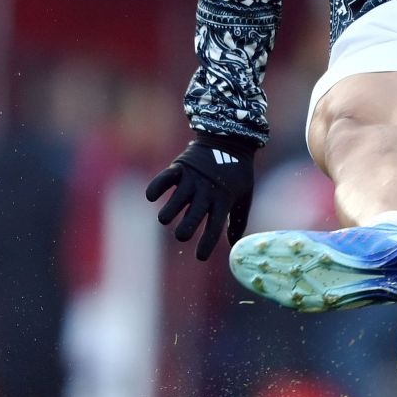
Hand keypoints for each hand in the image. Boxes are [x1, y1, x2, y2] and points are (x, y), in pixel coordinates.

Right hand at [145, 134, 257, 258]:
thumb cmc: (238, 171)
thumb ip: (238, 220)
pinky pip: (166, 178)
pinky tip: (151, 197)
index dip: (207, 244)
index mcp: (223, 199)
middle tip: (181, 236)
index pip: (215, 226)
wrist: (230, 138)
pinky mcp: (181, 167)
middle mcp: (207, 191)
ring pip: (178, 198)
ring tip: (165, 219)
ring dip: (169, 211)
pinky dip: (156, 186)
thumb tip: (234, 243)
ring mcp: (193, 178)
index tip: (200, 258)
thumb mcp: (244, 195)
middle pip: (194, 214)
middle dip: (185, 229)